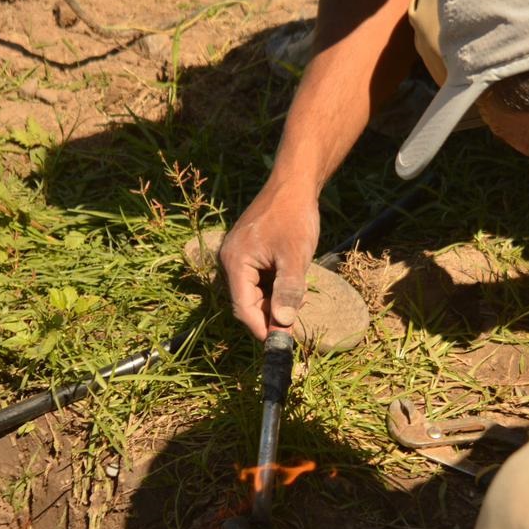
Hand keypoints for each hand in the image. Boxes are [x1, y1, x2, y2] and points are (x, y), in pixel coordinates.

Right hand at [219, 179, 319, 339]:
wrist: (294, 185)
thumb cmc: (294, 217)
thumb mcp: (294, 257)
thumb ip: (288, 291)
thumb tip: (284, 324)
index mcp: (235, 262)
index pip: (244, 307)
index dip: (262, 328)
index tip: (280, 343)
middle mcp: (231, 261)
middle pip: (247, 302)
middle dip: (269, 316)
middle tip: (294, 326)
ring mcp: (239, 256)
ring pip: (254, 292)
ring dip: (274, 302)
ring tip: (297, 300)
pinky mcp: (249, 253)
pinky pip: (258, 279)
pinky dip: (274, 288)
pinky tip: (291, 285)